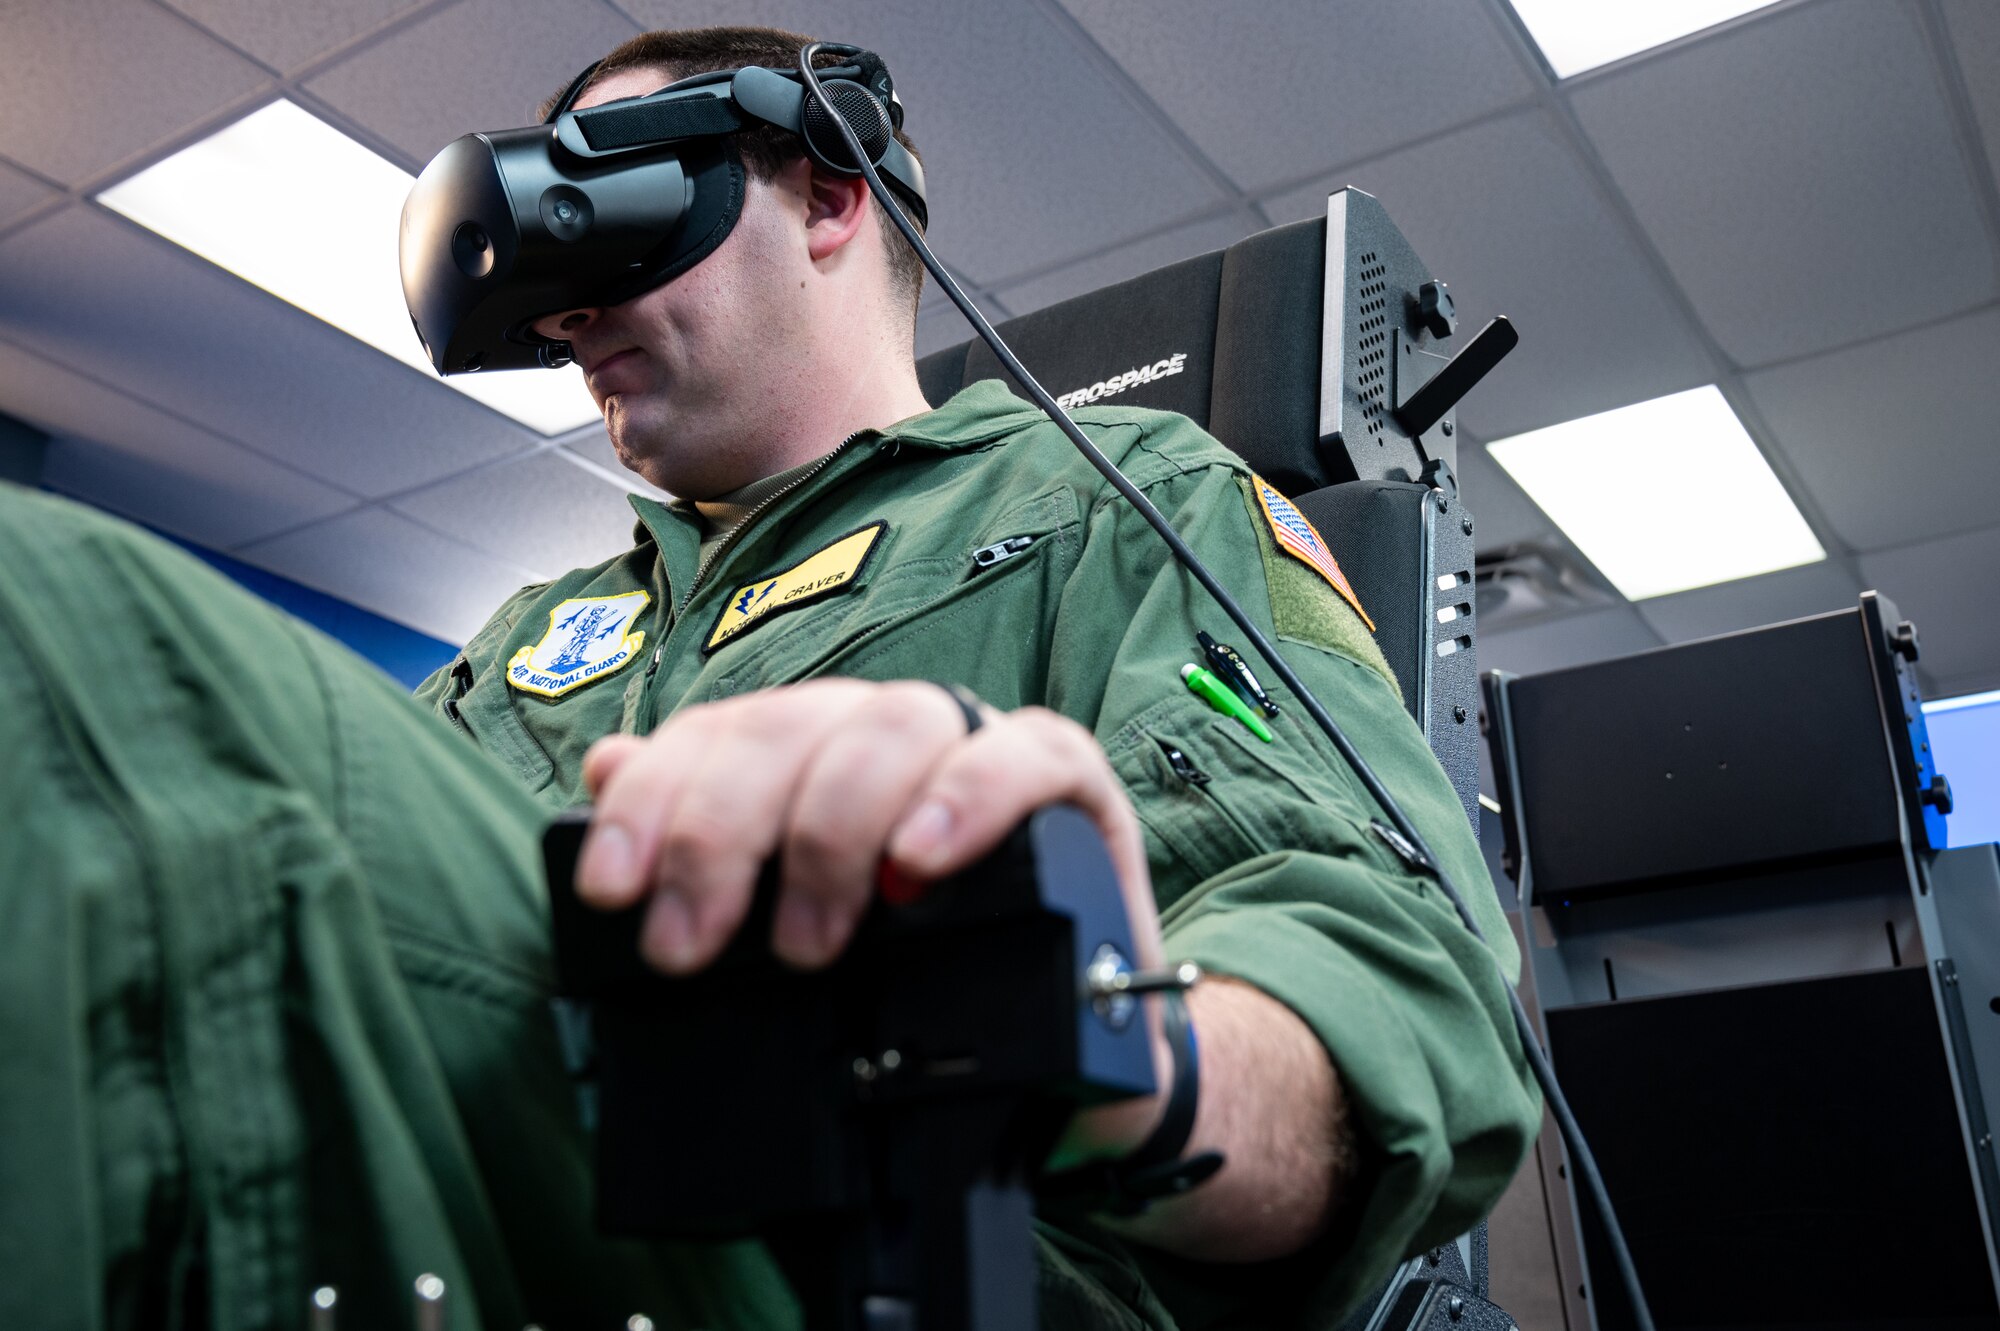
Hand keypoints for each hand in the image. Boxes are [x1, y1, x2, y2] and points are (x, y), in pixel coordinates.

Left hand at [573, 679, 1164, 979]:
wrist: (1064, 1056)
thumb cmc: (915, 979)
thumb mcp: (790, 924)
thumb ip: (703, 842)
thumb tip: (608, 766)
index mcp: (812, 749)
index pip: (717, 731)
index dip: (652, 798)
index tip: (612, 886)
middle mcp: (886, 731)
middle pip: (790, 727)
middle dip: (721, 832)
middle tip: (690, 945)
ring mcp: (978, 745)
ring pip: (895, 724)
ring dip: (834, 827)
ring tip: (806, 941)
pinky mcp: (1067, 783)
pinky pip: (1025, 753)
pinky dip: (968, 797)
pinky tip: (920, 859)